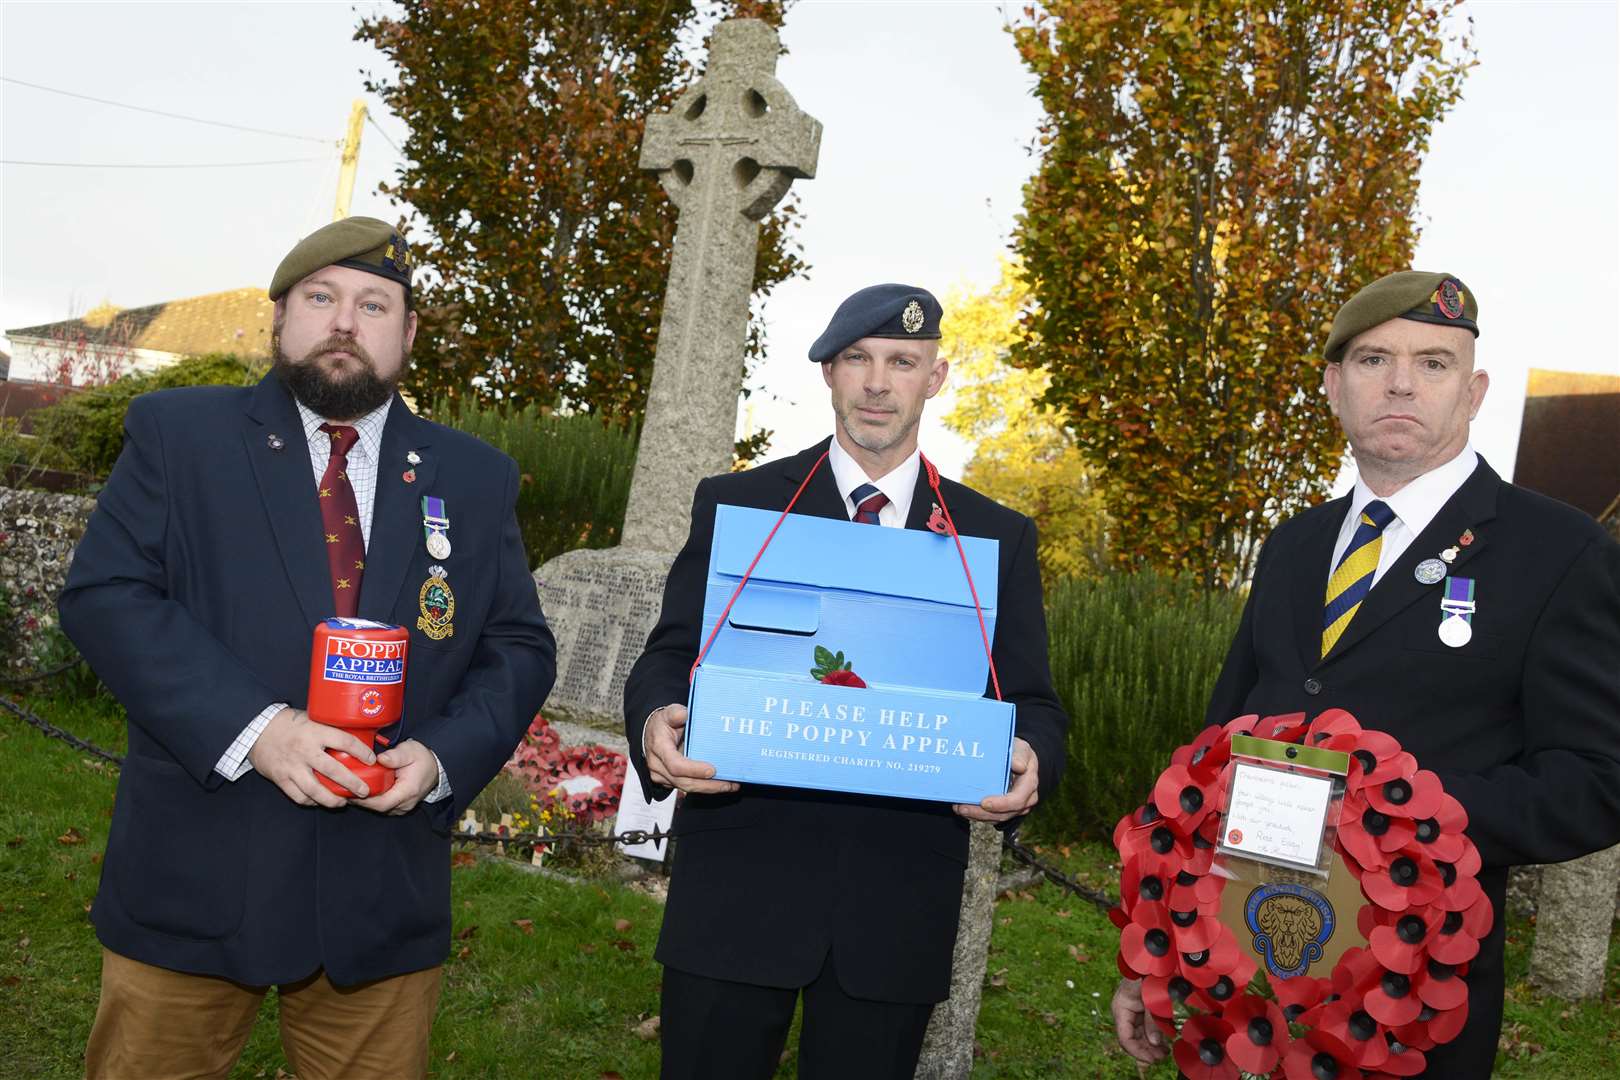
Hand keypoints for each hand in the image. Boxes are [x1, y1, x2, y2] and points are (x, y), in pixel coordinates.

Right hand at [249, 706, 374, 808]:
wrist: (257, 730)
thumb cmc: (289, 724)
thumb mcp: (311, 718)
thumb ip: (329, 728)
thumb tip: (357, 734)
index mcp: (315, 731)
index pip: (345, 742)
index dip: (362, 752)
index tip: (372, 759)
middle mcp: (305, 750)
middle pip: (334, 770)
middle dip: (352, 783)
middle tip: (365, 791)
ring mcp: (292, 766)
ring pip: (316, 789)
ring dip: (332, 799)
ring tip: (344, 803)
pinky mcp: (281, 779)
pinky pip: (299, 796)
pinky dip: (311, 801)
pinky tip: (320, 801)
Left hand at [350, 738, 440, 814]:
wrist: (435, 767)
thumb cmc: (423, 759)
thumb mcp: (411, 751)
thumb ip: (396, 755)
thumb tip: (380, 758)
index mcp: (408, 791)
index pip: (382, 803)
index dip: (365, 800)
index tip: (351, 792)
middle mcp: (405, 803)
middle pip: (378, 808)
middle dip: (360, 800)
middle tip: (344, 790)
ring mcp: (402, 807)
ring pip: (379, 809)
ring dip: (365, 801)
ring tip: (350, 790)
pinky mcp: (398, 806)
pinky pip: (383, 806)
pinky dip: (371, 800)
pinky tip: (362, 791)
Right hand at [645, 704, 737, 794]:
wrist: (652, 733)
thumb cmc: (662, 723)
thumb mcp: (668, 713)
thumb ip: (676, 713)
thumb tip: (684, 714)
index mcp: (659, 748)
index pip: (675, 765)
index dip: (694, 770)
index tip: (712, 770)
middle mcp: (658, 766)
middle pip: (683, 782)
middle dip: (707, 785)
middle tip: (729, 783)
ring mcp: (662, 776)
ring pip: (686, 788)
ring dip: (709, 788)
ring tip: (730, 785)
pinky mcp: (669, 781)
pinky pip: (687, 787)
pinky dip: (705, 787)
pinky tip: (722, 784)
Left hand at [955, 737, 1037, 821]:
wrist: (1019, 759)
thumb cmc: (1019, 753)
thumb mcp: (1022, 749)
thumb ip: (1020, 755)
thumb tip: (1018, 765)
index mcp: (1029, 785)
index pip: (1017, 800)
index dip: (1001, 804)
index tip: (984, 802)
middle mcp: (1025, 800)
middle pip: (1005, 814)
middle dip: (983, 813)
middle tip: (964, 808)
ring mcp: (1015, 807)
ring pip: (996, 818)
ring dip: (976, 815)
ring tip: (959, 808)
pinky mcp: (1005, 810)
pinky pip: (991, 817)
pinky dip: (976, 814)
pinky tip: (963, 808)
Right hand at [1111, 977, 1167, 1063]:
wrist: (1155, 956)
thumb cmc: (1151, 973)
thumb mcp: (1152, 998)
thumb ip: (1152, 1021)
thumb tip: (1155, 1043)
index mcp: (1121, 1007)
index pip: (1125, 1037)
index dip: (1137, 1051)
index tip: (1152, 1059)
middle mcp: (1124, 1010)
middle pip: (1132, 1038)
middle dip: (1146, 1050)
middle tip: (1161, 1058)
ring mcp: (1133, 1010)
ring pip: (1139, 1035)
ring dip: (1151, 1045)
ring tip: (1164, 1053)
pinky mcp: (1142, 1008)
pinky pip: (1145, 1027)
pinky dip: (1154, 1036)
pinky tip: (1164, 1043)